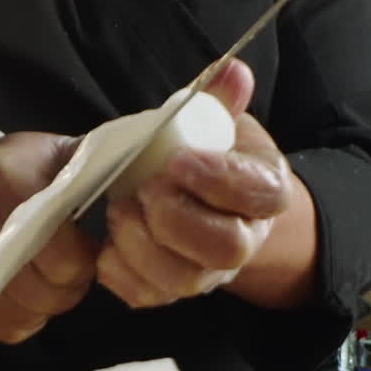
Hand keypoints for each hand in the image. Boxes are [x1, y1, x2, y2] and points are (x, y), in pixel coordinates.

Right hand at [0, 132, 97, 343]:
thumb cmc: (9, 169)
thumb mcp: (50, 153)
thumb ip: (92, 166)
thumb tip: (139, 178)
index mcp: (5, 183)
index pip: (61, 253)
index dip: (84, 258)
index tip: (87, 247)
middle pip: (44, 290)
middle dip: (69, 284)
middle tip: (70, 268)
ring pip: (27, 312)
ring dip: (48, 303)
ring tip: (47, 278)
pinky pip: (5, 326)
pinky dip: (24, 316)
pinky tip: (23, 291)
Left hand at [97, 59, 308, 308]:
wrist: (198, 198)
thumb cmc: (205, 152)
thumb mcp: (216, 119)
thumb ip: (220, 97)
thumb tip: (232, 72)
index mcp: (265, 191)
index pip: (260, 194)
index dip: (221, 180)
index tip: (178, 160)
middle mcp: (244, 240)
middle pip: (226, 249)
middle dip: (178, 220)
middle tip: (144, 188)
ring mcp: (207, 272)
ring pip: (185, 280)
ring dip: (144, 247)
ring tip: (119, 210)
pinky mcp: (169, 289)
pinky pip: (147, 297)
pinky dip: (120, 273)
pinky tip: (105, 246)